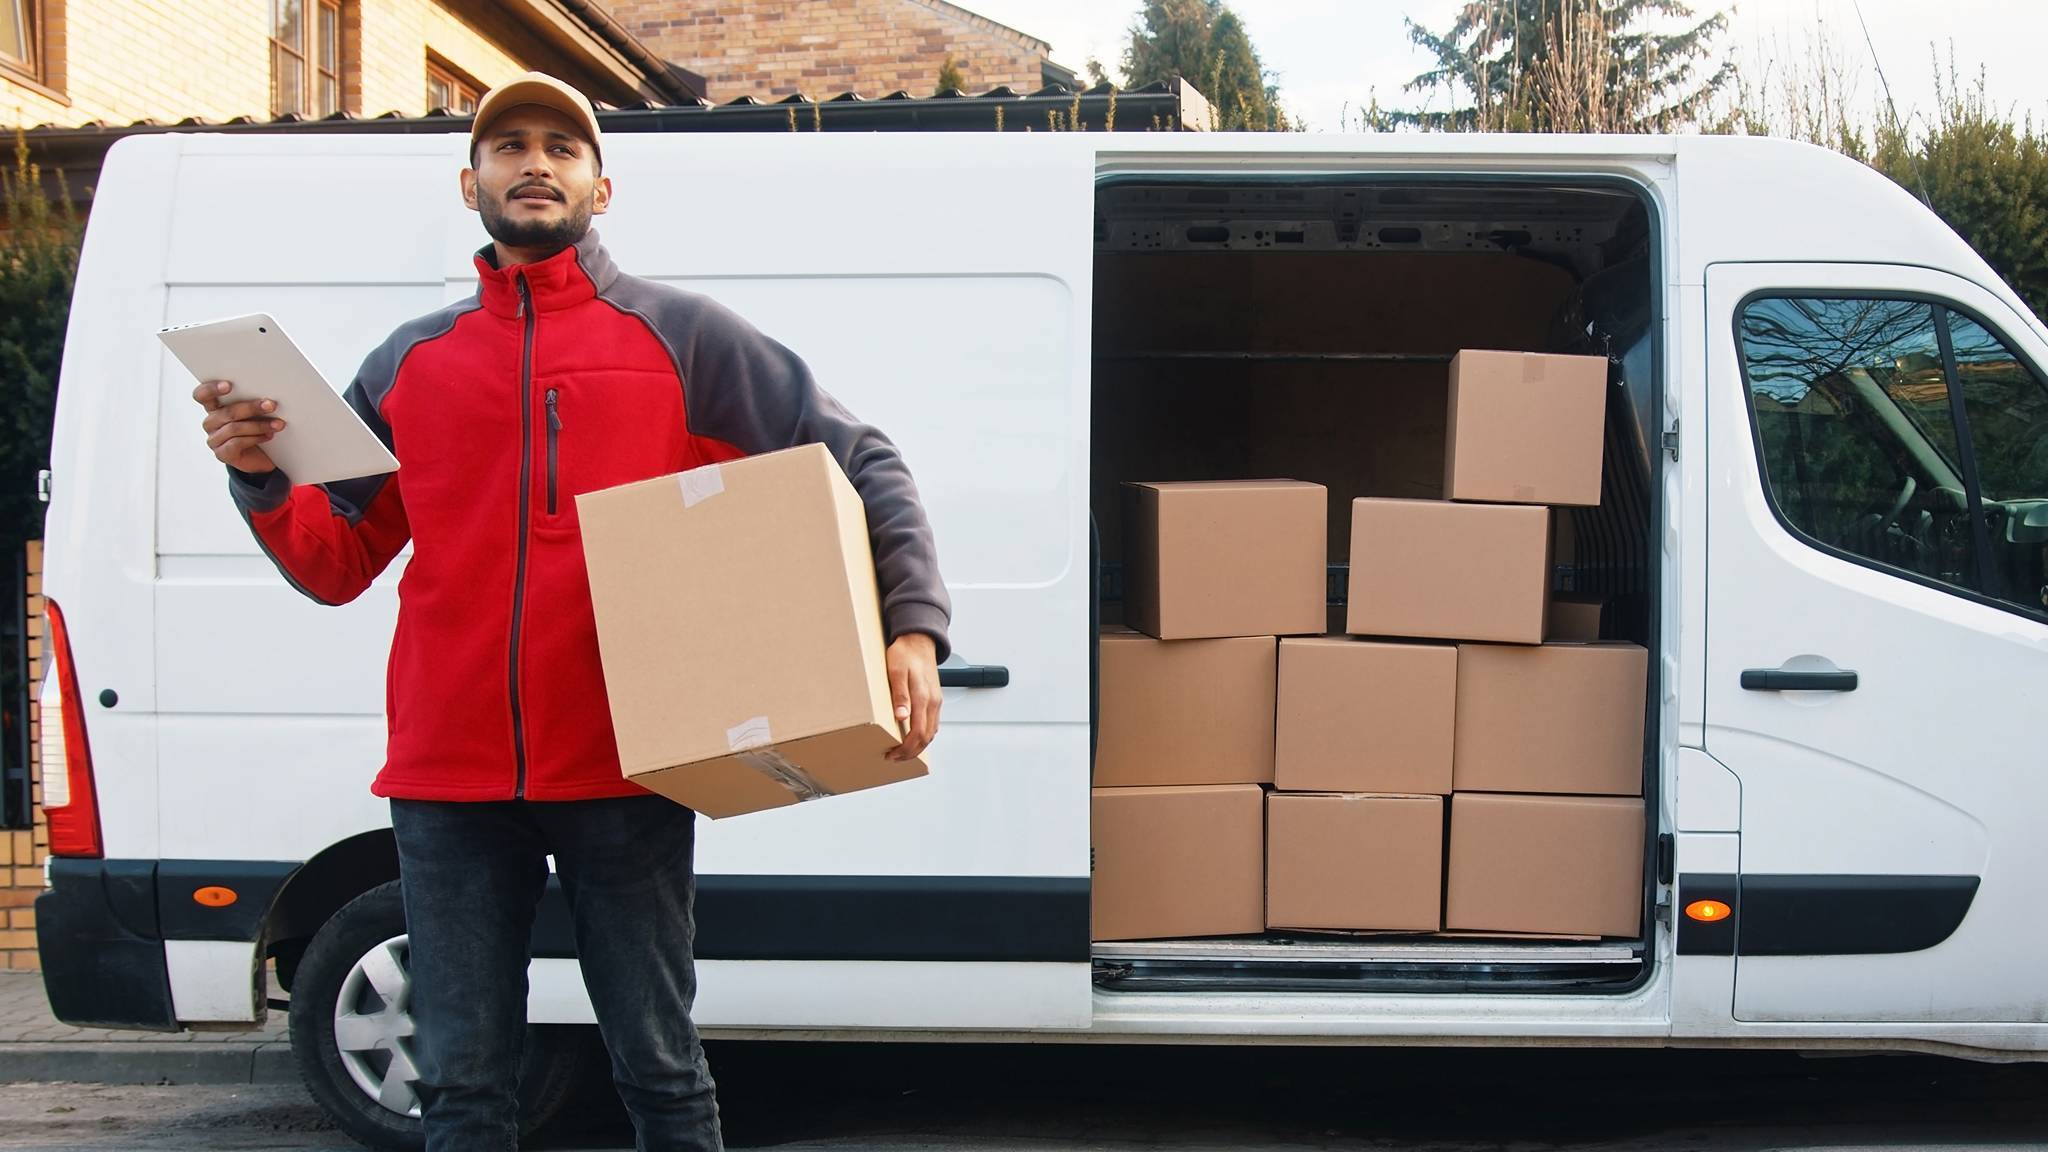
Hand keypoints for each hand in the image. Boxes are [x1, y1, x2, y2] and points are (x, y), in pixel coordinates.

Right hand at [194, 379, 283, 473]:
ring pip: (234, 428)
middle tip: (271, 405)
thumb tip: (267, 396)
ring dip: (259, 425)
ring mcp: (214, 440)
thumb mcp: (253, 414)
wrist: (260, 459)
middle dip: (251, 408)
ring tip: (278, 424)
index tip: (228, 385)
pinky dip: (256, 438)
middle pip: (226, 412)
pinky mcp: (222, 454)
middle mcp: (210, 423)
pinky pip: (237, 443)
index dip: (211, 389)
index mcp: (214, 408)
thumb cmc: (256, 430)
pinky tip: (269, 436)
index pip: (202, 395)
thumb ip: (251, 402)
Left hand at [885, 632, 940, 761]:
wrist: (919, 640)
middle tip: (894, 758)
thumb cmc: (904, 654)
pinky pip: (933, 723)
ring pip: (932, 732)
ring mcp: (936, 701)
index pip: (917, 733)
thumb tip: (901, 717)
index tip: (892, 754)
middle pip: (926, 737)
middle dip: (911, 752)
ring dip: (918, 746)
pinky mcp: (936, 698)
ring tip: (902, 751)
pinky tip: (913, 737)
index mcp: (923, 697)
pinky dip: (924, 736)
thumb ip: (900, 694)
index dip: (905, 748)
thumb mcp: (896, 671)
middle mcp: (933, 702)